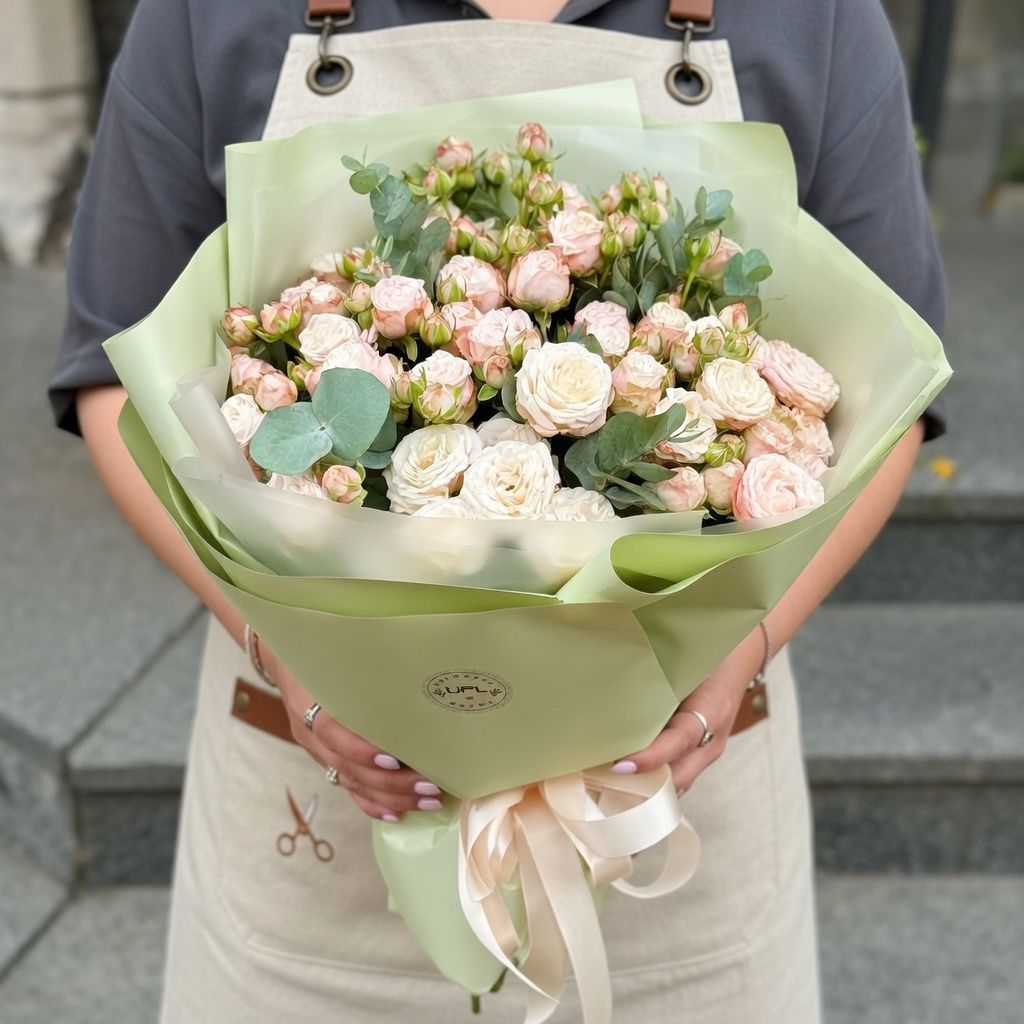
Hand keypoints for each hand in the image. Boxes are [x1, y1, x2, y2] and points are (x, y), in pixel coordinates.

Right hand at [259, 642, 445, 820]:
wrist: (287, 660)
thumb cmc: (321, 653)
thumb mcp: (334, 655)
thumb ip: (361, 670)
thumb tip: (412, 672)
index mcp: (308, 702)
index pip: (331, 732)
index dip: (360, 750)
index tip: (394, 759)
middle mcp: (310, 733)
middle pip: (348, 767)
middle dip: (392, 782)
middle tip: (431, 785)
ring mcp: (316, 751)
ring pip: (352, 783)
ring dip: (392, 796)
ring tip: (428, 800)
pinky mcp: (325, 761)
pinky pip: (348, 789)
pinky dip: (373, 804)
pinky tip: (397, 813)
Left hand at [611, 627, 763, 792]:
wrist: (739, 654)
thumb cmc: (708, 654)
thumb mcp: (686, 661)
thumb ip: (658, 679)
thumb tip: (616, 692)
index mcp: (712, 709)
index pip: (681, 740)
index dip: (651, 757)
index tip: (621, 766)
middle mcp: (713, 737)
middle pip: (680, 775)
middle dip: (645, 785)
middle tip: (603, 781)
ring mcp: (710, 749)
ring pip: (679, 781)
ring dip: (647, 787)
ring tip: (607, 785)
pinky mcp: (702, 753)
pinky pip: (679, 775)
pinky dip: (655, 781)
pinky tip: (626, 779)